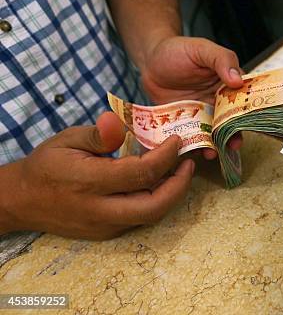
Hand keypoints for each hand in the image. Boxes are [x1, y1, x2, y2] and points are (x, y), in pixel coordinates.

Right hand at [0, 113, 193, 239]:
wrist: (22, 201)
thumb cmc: (46, 165)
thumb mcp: (66, 140)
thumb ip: (97, 135)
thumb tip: (117, 122)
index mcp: (89, 182)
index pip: (140, 174)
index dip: (165, 157)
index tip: (176, 140)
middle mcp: (99, 209)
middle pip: (154, 207)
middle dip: (179, 186)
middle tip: (188, 163)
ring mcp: (104, 226)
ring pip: (150, 216)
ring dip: (171, 194)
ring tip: (177, 170)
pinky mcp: (106, 233)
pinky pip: (139, 218)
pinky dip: (155, 200)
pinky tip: (158, 182)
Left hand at [140, 35, 243, 158]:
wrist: (150, 61)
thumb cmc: (178, 50)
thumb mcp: (202, 49)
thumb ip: (222, 60)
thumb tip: (238, 80)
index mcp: (227, 83)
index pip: (243, 99)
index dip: (248, 112)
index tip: (248, 123)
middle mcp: (218, 101)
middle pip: (231, 121)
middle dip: (234, 135)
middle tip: (234, 145)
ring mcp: (202, 114)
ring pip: (214, 132)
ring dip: (216, 144)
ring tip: (212, 153)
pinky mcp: (186, 123)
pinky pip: (193, 136)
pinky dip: (195, 146)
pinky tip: (194, 152)